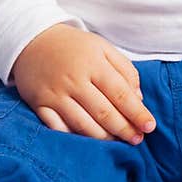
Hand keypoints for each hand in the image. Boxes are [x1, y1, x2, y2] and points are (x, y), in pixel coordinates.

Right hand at [11, 23, 155, 144]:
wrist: (32, 40)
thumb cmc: (74, 47)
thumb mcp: (102, 48)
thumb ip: (125, 70)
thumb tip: (138, 99)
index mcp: (93, 63)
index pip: (121, 94)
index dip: (137, 113)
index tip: (150, 126)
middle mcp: (74, 80)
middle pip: (104, 112)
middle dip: (124, 129)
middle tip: (137, 139)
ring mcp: (55, 94)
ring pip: (83, 124)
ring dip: (104, 138)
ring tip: (117, 141)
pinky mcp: (39, 104)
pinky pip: (58, 128)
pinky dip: (75, 137)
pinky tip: (88, 142)